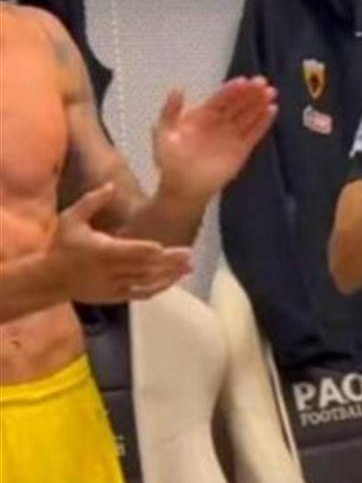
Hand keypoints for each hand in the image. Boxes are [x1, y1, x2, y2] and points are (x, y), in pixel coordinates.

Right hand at [51, 184, 192, 303]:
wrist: (50, 279)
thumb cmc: (62, 245)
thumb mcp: (71, 219)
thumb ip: (91, 202)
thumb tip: (110, 185)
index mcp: (99, 250)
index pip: (124, 251)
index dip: (143, 250)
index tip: (161, 247)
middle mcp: (108, 270)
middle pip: (141, 267)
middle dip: (166, 262)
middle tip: (189, 255)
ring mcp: (113, 285)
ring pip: (144, 281)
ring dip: (167, 275)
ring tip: (188, 267)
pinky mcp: (115, 296)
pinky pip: (140, 294)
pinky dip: (157, 289)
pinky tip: (173, 281)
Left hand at [153, 77, 277, 201]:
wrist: (182, 188)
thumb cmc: (170, 161)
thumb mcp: (163, 133)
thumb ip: (170, 111)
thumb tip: (177, 89)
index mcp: (203, 116)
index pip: (221, 99)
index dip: (232, 89)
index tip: (244, 80)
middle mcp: (220, 122)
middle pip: (238, 104)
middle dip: (251, 93)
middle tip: (263, 82)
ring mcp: (232, 135)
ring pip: (249, 116)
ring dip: (260, 104)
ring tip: (271, 92)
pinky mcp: (242, 149)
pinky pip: (255, 133)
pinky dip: (264, 122)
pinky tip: (272, 110)